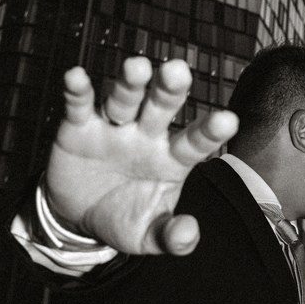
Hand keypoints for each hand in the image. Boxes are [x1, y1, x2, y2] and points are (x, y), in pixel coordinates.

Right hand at [44, 57, 238, 254]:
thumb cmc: (122, 219)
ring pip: (124, 100)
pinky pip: (79, 107)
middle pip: (161, 108)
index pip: (194, 143)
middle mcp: (146, 136)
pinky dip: (77, 91)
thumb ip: (170, 237)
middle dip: (169, 90)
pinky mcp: (79, 129)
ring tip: (137, 67)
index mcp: (171, 159)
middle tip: (178, 71)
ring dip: (130, 84)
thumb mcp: (148, 236)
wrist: (78, 217)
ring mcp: (113, 129)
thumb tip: (187, 234)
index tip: (228, 120)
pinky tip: (76, 76)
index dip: (209, 132)